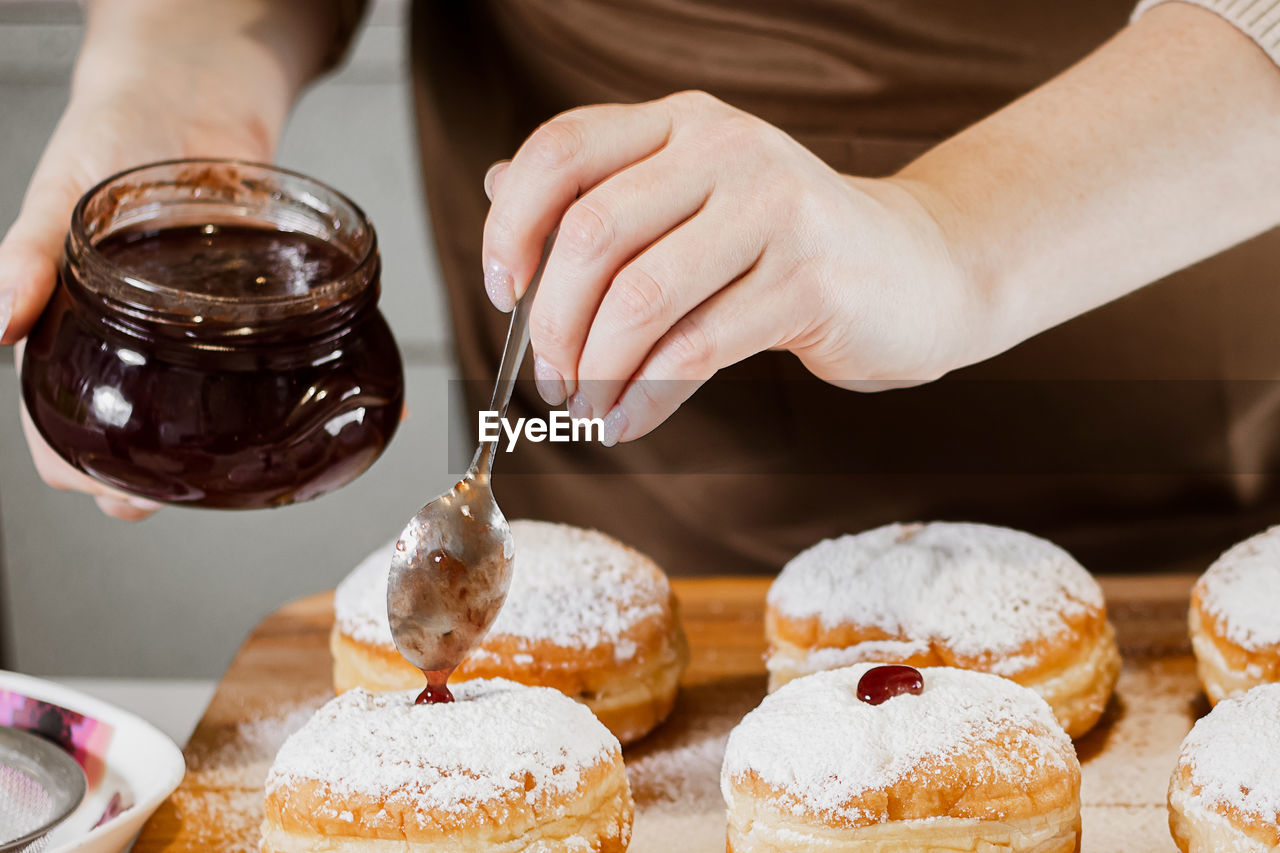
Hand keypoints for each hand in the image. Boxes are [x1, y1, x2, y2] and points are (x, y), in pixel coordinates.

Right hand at [0, 0, 324, 518]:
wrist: (191, 93)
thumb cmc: (110, 137)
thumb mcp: (60, 191)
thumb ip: (29, 254)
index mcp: (73, 329)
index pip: (58, 424)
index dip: (78, 467)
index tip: (108, 492)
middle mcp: (137, 343)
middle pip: (135, 437)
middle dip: (153, 482)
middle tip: (184, 495)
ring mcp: (198, 335)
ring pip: (206, 414)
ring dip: (225, 451)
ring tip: (253, 471)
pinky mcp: (253, 314)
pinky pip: (276, 359)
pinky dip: (313, 382)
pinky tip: (339, 401)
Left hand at [480, 91, 984, 445]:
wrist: (918, 270)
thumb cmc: (788, 247)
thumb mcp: (695, 202)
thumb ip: (604, 194)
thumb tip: (498, 193)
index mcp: (682, 125)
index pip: (561, 151)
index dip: (511, 227)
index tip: (502, 294)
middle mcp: (726, 149)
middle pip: (592, 233)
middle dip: (552, 323)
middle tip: (551, 380)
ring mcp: (775, 209)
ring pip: (641, 297)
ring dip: (596, 370)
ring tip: (586, 409)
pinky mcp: (811, 279)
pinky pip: (698, 348)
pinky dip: (647, 398)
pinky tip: (628, 422)